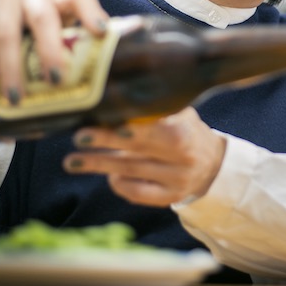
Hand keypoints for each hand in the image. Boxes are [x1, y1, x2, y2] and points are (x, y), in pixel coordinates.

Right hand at [0, 0, 109, 102]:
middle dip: (49, 50)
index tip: (101, 32)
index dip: (91, 13)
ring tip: (15, 96)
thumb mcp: (47, 29)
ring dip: (11, 67)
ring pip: (8, 31)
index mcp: (57, 0)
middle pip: (43, 17)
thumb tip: (91, 82)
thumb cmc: (24, 25)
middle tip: (55, 81)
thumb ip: (66, 46)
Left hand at [62, 107, 227, 206]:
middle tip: (78, 137)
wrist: (213, 163)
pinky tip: (108, 176)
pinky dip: (119, 184)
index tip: (102, 116)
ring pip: (131, 172)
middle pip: (137, 149)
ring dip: (99, 165)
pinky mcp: (170, 198)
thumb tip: (116, 87)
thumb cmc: (186, 129)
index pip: (152, 127)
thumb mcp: (179, 112)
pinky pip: (138, 193)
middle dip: (105, 142)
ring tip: (72, 161)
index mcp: (184, 131)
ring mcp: (176, 180)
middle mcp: (182, 158)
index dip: (127, 125)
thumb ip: (154, 105)